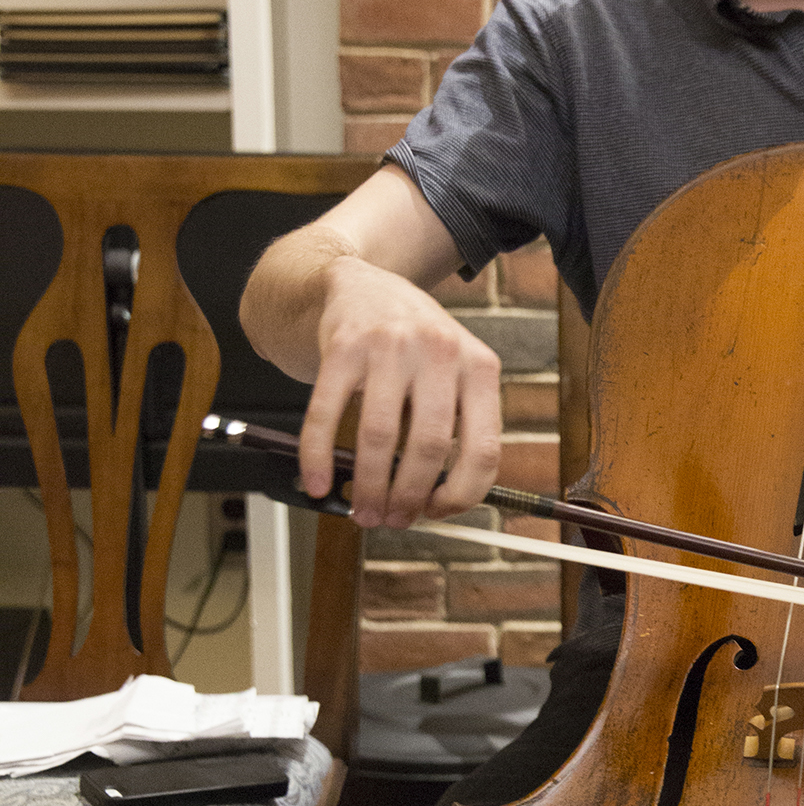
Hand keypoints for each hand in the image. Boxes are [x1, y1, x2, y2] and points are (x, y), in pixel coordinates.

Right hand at [300, 256, 502, 528]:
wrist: (365, 285)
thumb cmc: (415, 346)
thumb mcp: (454, 374)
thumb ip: (454, 425)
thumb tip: (434, 501)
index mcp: (480, 368)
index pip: (484, 449)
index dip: (461, 494)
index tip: (437, 512)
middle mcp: (441, 352)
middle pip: (429, 447)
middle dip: (407, 497)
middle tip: (391, 520)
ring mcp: (391, 346)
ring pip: (378, 436)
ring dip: (367, 486)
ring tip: (362, 511)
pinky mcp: (344, 345)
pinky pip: (327, 412)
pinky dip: (319, 456)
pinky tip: (318, 481)